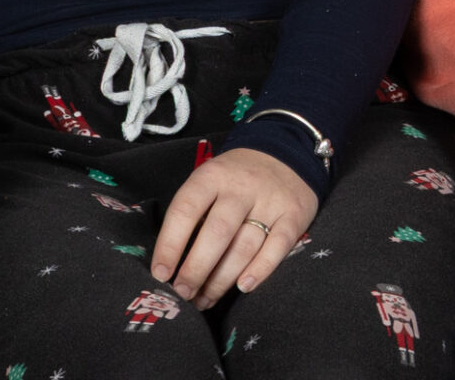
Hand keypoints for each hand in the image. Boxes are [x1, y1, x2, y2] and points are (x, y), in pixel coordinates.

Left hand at [151, 146, 318, 308]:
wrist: (285, 154)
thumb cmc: (234, 180)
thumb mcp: (209, 182)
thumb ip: (194, 215)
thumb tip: (170, 266)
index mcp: (212, 176)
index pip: (185, 210)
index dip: (170, 245)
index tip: (160, 274)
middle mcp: (242, 187)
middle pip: (217, 233)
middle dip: (196, 269)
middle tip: (183, 294)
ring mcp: (270, 201)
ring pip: (244, 246)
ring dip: (222, 280)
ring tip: (205, 300)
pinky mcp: (294, 215)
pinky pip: (277, 247)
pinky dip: (260, 270)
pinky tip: (243, 286)